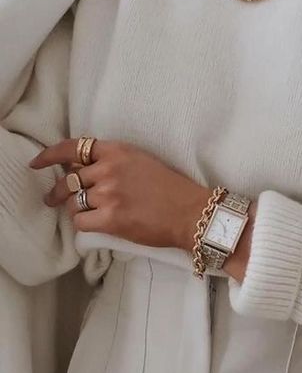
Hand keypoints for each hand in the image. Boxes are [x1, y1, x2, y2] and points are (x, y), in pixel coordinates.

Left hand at [29, 137, 213, 251]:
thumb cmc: (171, 190)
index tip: (38, 163)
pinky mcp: (111, 218)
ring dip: (78, 210)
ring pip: (73, 202)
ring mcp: (109, 194)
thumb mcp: (141, 162)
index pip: (73, 147)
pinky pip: (81, 222)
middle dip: (59, 191)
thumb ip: (112, 162)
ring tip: (89, 214)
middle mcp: (109, 169)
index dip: (50, 155)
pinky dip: (85, 225)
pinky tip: (97, 225)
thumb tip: (82, 171)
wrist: (191, 212)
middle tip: (54, 199)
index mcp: (118, 151)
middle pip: (69, 179)